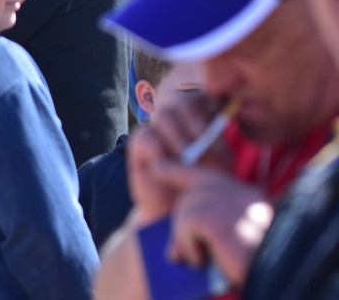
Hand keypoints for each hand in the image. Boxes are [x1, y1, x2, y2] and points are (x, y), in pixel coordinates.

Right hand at [126, 93, 229, 222]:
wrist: (176, 210)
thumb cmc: (201, 186)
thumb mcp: (217, 164)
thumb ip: (216, 141)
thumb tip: (216, 123)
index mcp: (200, 119)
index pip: (204, 97)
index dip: (211, 108)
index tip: (219, 131)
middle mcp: (178, 120)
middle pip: (184, 102)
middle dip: (195, 124)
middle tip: (202, 147)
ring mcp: (157, 129)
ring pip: (165, 115)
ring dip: (178, 137)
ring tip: (185, 160)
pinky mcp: (139, 143)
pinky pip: (146, 135)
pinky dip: (158, 149)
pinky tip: (164, 165)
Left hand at [156, 162, 271, 286]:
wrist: (282, 273)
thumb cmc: (259, 263)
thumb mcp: (233, 242)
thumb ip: (209, 232)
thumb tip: (175, 246)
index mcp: (245, 195)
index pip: (202, 175)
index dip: (176, 170)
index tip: (156, 166)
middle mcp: (238, 192)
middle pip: (189, 198)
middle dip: (179, 226)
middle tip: (177, 254)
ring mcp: (229, 201)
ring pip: (185, 212)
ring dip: (184, 241)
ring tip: (199, 260)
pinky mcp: (217, 217)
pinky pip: (186, 226)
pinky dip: (188, 247)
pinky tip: (204, 260)